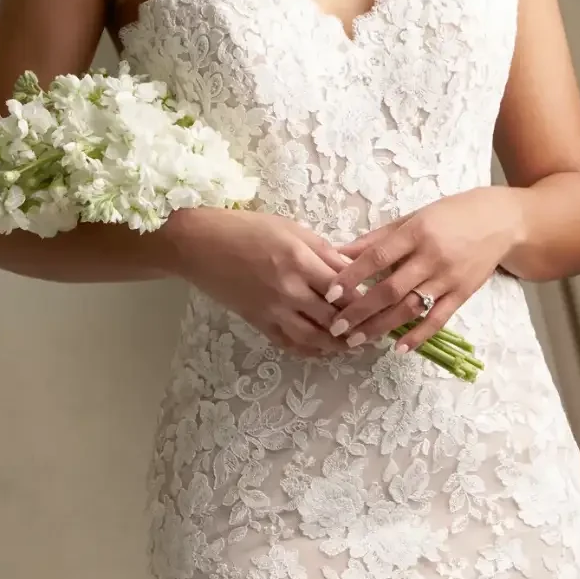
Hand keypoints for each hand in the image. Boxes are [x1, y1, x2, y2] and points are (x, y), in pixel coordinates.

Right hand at [159, 207, 360, 357]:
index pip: (344, 287)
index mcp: (300, 260)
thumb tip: (350, 270)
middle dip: (357, 326)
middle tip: (373, 330)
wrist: (199, 245)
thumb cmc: (245, 229)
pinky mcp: (258, 322)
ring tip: (352, 345)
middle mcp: (289, 289)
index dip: (365, 299)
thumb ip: (323, 251)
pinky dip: (309, 350)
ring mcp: (273, 309)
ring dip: (337, 345)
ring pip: (314, 337)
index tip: (379, 303)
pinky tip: (322, 349)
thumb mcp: (291, 229)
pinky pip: (289, 343)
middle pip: (334, 316)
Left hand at [323, 188, 521, 354]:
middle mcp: (431, 256)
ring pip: (409, 308)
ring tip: (356, 340)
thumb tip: (341, 252)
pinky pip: (437, 320)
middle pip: (389, 289)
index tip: (330, 292)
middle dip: (359, 310)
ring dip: (380, 327)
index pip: (378, 257)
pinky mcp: (462, 294)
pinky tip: (398, 348)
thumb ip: (378, 237)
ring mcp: (448, 278)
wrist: (501, 221)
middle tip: (336, 326)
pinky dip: (417, 336)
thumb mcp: (414, 216)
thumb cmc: (452, 215)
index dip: (352, 276)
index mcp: (416, 232)